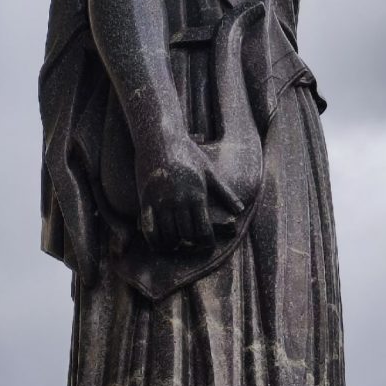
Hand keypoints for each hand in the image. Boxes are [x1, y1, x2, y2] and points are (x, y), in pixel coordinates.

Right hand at [136, 132, 215, 252]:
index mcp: (197, 195)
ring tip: (177, 245)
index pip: (203, 230)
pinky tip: (159, 243)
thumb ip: (224, 192)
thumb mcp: (209, 171)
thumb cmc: (188, 153)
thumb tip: (240, 209)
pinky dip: (154, 241)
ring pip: (167, 235)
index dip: (206, 243)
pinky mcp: (145, 200)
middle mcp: (179, 200)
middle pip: (185, 235)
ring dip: (173, 244)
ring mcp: (161, 201)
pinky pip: (149, 228)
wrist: (160, 138)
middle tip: (191, 246)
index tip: (206, 246)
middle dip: (190, 245)